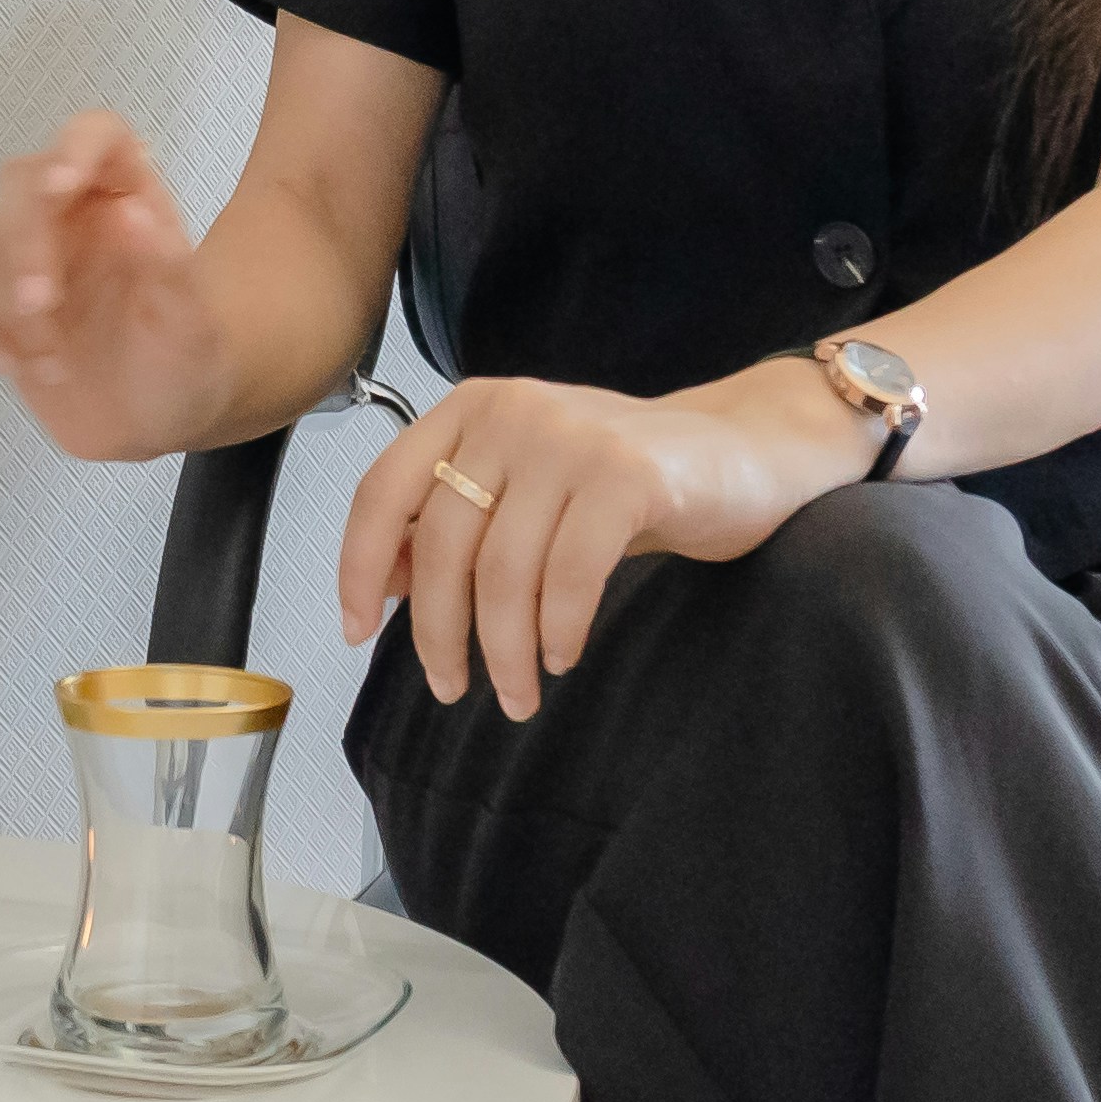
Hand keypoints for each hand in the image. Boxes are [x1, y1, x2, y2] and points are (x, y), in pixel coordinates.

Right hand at [0, 109, 230, 462]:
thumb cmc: (183, 365)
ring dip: (5, 308)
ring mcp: (26, 251)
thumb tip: (129, 212)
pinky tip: (11, 366)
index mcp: (130, 197)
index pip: (99, 137)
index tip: (59, 185)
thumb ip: (171, 271)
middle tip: (39, 307)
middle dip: (22, 245)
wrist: (151, 427)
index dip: (74, 147)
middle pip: (21, 184)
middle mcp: (73, 211)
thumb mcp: (194, 327)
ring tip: (53, 367)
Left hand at [336, 361, 870, 719]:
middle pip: (443, 545)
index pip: (384, 491)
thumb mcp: (526, 492)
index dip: (357, 567)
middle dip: (440, 633)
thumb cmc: (624, 483)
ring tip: (520, 692)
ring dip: (504, 650)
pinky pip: (569, 576)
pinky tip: (564, 655)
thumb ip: (456, 524)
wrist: (743, 450)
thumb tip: (378, 586)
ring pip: (504, 571)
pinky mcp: (627, 473)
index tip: (357, 631)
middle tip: (454, 689)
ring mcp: (570, 437)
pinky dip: (559, 630)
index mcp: (472, 409)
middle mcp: (512, 411)